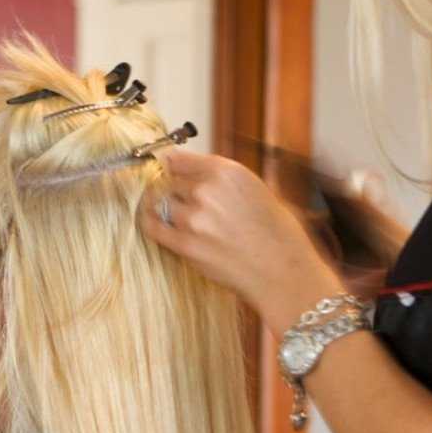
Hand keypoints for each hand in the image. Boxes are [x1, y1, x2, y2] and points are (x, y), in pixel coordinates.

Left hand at [139, 149, 342, 328]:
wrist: (282, 273)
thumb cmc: (278, 235)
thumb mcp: (257, 190)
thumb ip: (223, 180)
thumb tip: (197, 173)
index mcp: (227, 171)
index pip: (181, 159)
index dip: (173, 167)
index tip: (168, 170)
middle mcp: (207, 190)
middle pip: (170, 182)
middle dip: (174, 191)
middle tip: (179, 200)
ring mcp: (193, 218)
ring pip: (161, 204)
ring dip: (166, 209)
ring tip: (176, 216)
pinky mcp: (185, 245)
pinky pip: (153, 227)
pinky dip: (149, 222)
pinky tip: (150, 221)